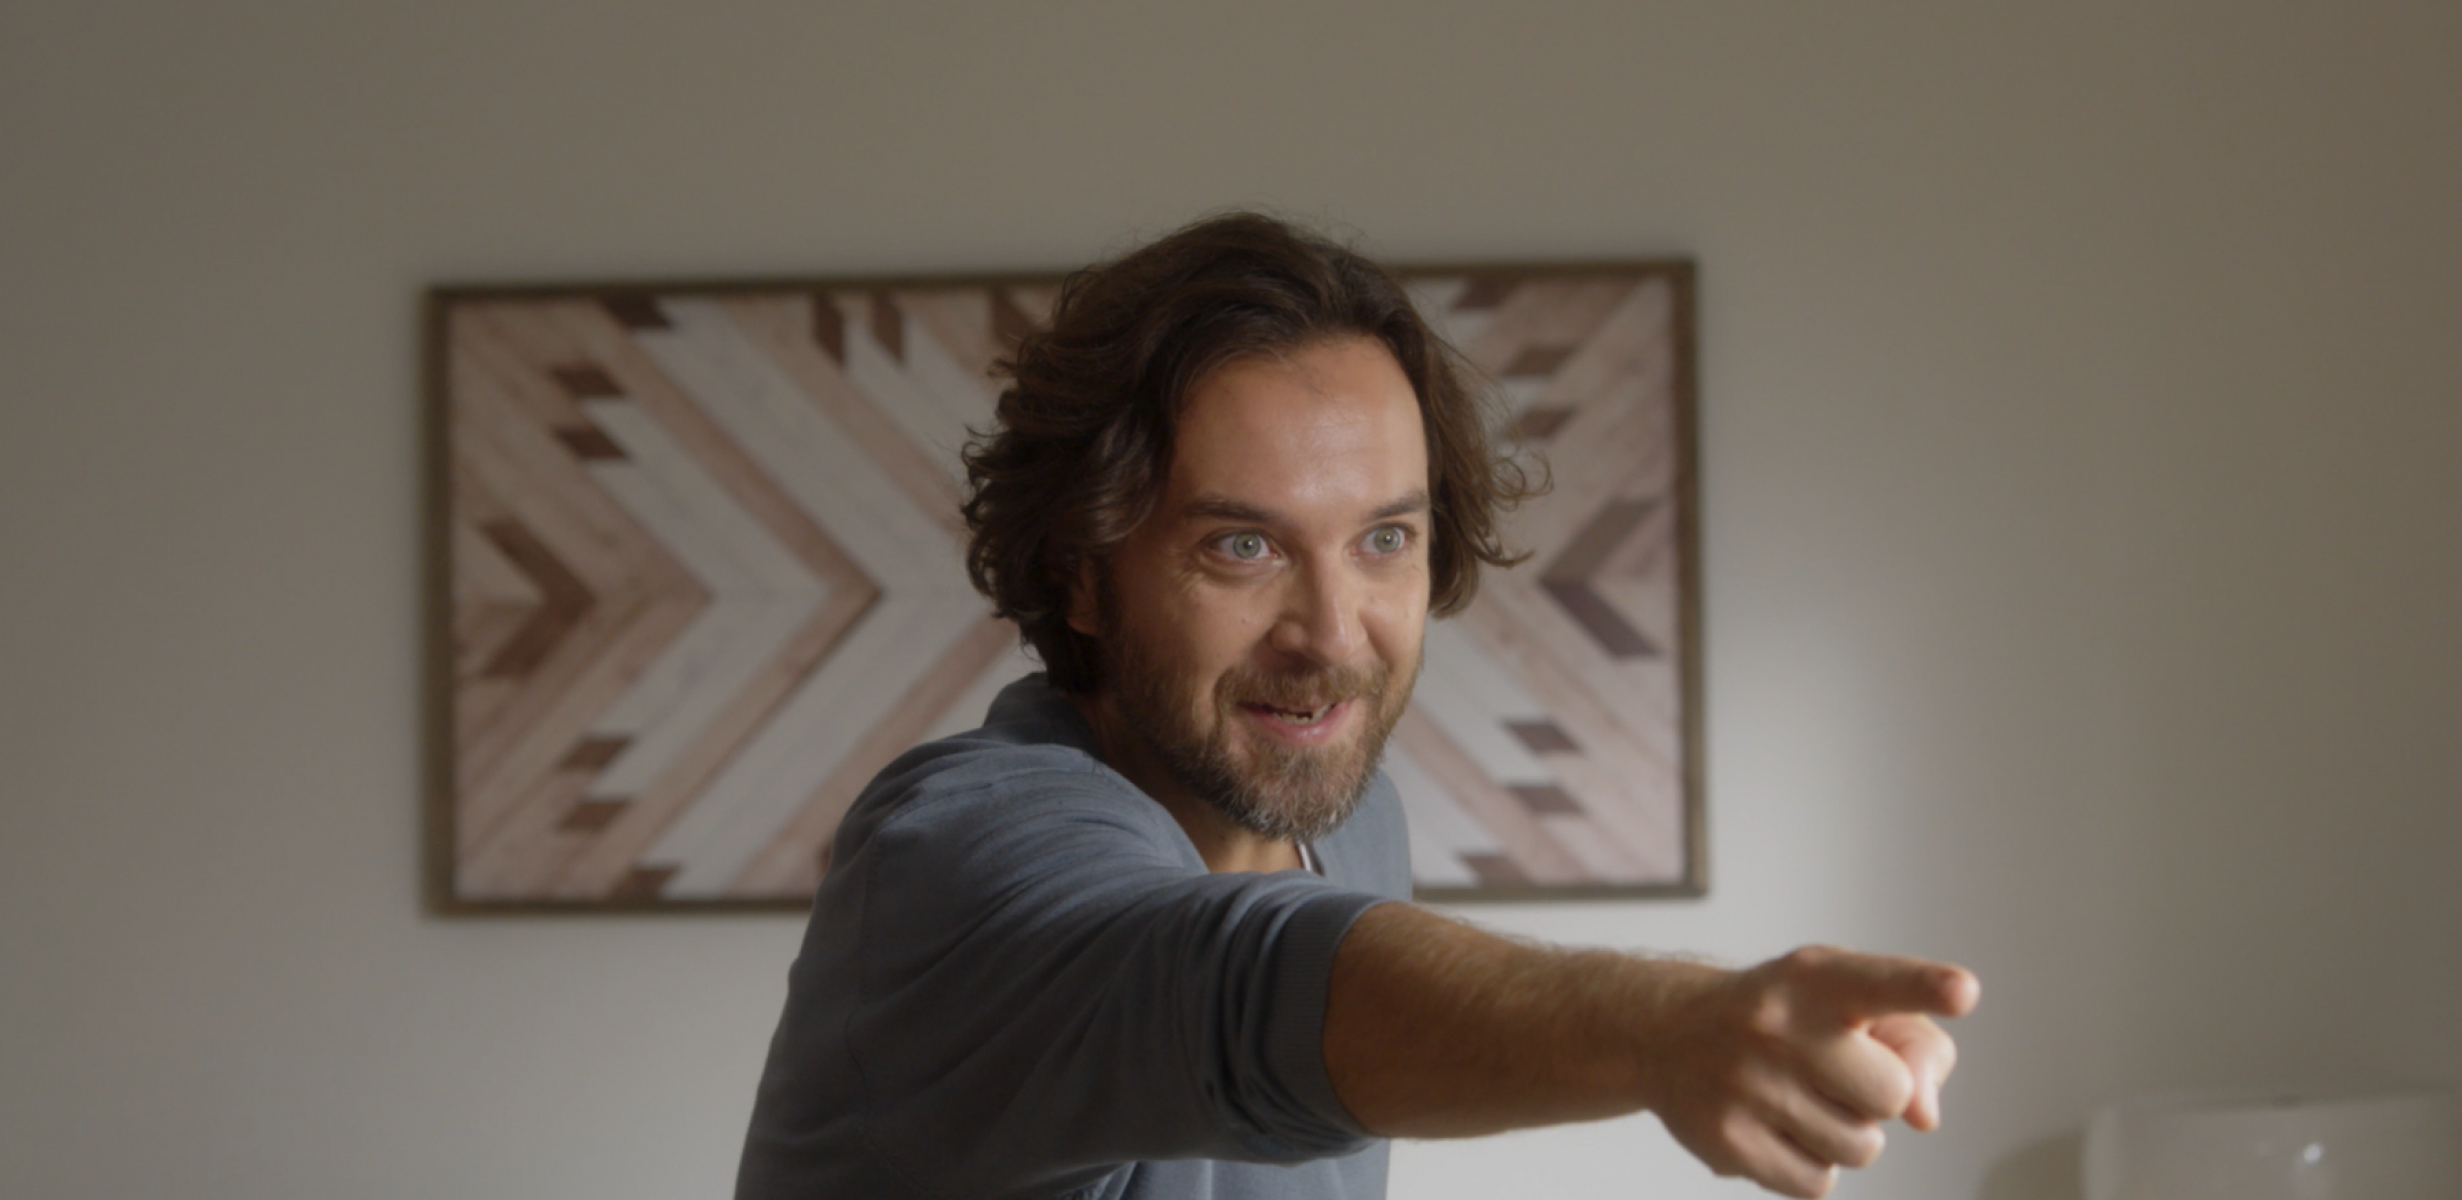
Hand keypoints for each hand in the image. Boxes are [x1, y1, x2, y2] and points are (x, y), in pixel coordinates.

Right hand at [1640, 946, 1978, 1197]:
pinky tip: (1777, 1126)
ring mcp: (1748, 1085)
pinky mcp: (1729, 1140)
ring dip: (1844, 1132)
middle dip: (1874, 1093)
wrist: (1669, 1033)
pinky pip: (1819, 1183)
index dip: (1923, 987)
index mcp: (1816, 978)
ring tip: (1800, 1097)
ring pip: (1861, 1148)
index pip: (1880, 983)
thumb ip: (1914, 1045)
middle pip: (1889, 1096)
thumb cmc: (1783, 1016)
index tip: (1962, 992)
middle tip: (1830, 1070)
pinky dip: (1811, 1164)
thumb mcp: (1848, 1000)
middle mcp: (1777, 1025)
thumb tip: (1924, 1116)